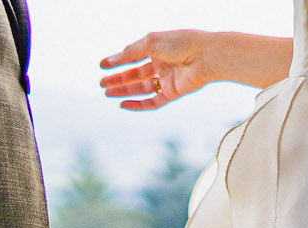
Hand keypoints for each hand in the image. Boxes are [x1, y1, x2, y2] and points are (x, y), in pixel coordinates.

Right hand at [100, 31, 220, 110]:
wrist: (206, 56)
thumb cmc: (182, 43)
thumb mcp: (151, 43)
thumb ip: (131, 52)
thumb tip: (112, 60)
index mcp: (157, 48)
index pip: (133, 56)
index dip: (117, 61)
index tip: (102, 65)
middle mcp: (161, 63)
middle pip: (135, 74)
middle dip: (118, 79)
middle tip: (101, 83)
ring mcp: (167, 79)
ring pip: (141, 88)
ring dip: (124, 91)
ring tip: (107, 92)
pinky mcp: (173, 93)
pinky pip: (152, 102)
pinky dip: (138, 104)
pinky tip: (123, 104)